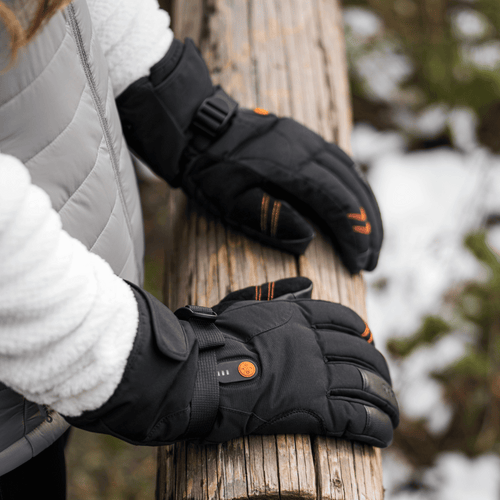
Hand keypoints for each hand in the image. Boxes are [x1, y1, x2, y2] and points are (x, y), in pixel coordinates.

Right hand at [66, 278, 397, 447]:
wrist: (203, 369)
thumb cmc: (217, 337)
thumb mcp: (245, 303)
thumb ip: (279, 294)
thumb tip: (306, 284)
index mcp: (300, 317)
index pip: (343, 319)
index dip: (361, 330)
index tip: (370, 338)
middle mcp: (315, 344)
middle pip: (361, 354)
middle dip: (378, 368)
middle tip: (385, 380)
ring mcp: (316, 376)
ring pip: (365, 385)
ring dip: (385, 399)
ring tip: (393, 411)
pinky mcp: (312, 409)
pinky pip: (354, 416)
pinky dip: (374, 424)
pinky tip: (384, 431)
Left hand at [117, 39, 382, 272]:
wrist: (198, 126)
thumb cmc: (209, 170)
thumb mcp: (228, 201)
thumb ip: (268, 218)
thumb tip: (309, 238)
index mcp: (289, 167)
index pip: (336, 203)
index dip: (354, 234)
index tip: (361, 262)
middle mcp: (306, 148)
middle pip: (352, 189)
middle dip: (368, 227)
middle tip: (372, 259)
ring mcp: (307, 139)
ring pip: (352, 173)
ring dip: (367, 207)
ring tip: (373, 238)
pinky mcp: (305, 137)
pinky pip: (341, 162)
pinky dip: (355, 187)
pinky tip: (358, 205)